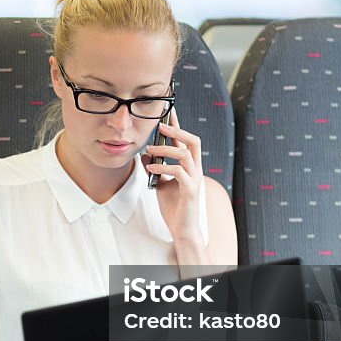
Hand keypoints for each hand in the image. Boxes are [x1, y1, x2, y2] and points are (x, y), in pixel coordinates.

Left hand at [141, 109, 204, 245]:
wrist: (181, 229)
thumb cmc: (174, 207)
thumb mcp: (160, 184)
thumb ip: (155, 169)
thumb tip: (144, 155)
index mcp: (189, 166)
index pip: (185, 141)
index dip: (178, 125)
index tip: (169, 111)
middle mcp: (195, 170)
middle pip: (193, 141)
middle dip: (178, 131)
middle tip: (161, 126)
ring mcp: (194, 179)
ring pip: (186, 154)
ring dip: (166, 149)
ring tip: (150, 149)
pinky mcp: (190, 190)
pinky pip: (179, 172)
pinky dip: (164, 167)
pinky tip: (150, 167)